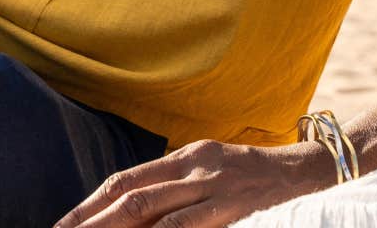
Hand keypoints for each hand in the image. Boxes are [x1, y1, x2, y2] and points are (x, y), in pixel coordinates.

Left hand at [55, 140, 330, 227]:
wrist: (312, 173)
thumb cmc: (257, 177)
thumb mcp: (213, 169)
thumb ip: (177, 185)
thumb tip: (134, 210)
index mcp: (187, 156)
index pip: (127, 179)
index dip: (91, 203)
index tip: (63, 224)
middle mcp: (196, 168)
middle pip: (131, 196)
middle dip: (91, 221)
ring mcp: (215, 188)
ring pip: (154, 214)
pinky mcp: (235, 209)